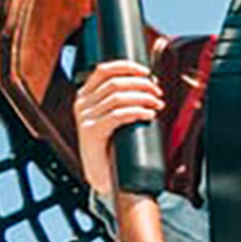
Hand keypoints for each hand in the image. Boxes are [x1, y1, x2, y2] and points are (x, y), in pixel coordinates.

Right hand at [74, 60, 165, 196]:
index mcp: (85, 95)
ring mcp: (85, 118)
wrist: (103, 174)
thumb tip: (150, 81)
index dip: (127, 67)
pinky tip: (149, 115)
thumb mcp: (115, 116)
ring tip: (157, 105)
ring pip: (118, 98)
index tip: (147, 72)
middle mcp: (82, 104)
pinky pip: (117, 116)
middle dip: (141, 85)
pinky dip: (136, 112)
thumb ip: (125, 99)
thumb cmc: (114, 143)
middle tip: (158, 94)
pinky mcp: (92, 133)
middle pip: (115, 83)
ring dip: (143, 98)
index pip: (103, 70)